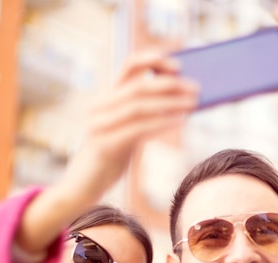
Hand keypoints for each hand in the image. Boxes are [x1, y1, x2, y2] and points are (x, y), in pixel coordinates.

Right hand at [70, 50, 199, 198]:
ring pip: (139, 106)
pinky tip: (179, 122)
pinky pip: (137, 130)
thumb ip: (143, 116)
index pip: (128, 66)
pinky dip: (161, 123)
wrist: (82, 187)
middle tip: (196, 88)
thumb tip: (180, 102)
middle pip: (138, 86)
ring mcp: (99, 126)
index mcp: (106, 99)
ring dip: (170, 104)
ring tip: (192, 104)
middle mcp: (100, 107)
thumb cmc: (110, 158)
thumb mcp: (127, 131)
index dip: (153, 60)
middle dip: (170, 85)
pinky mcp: (104, 146)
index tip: (179, 64)